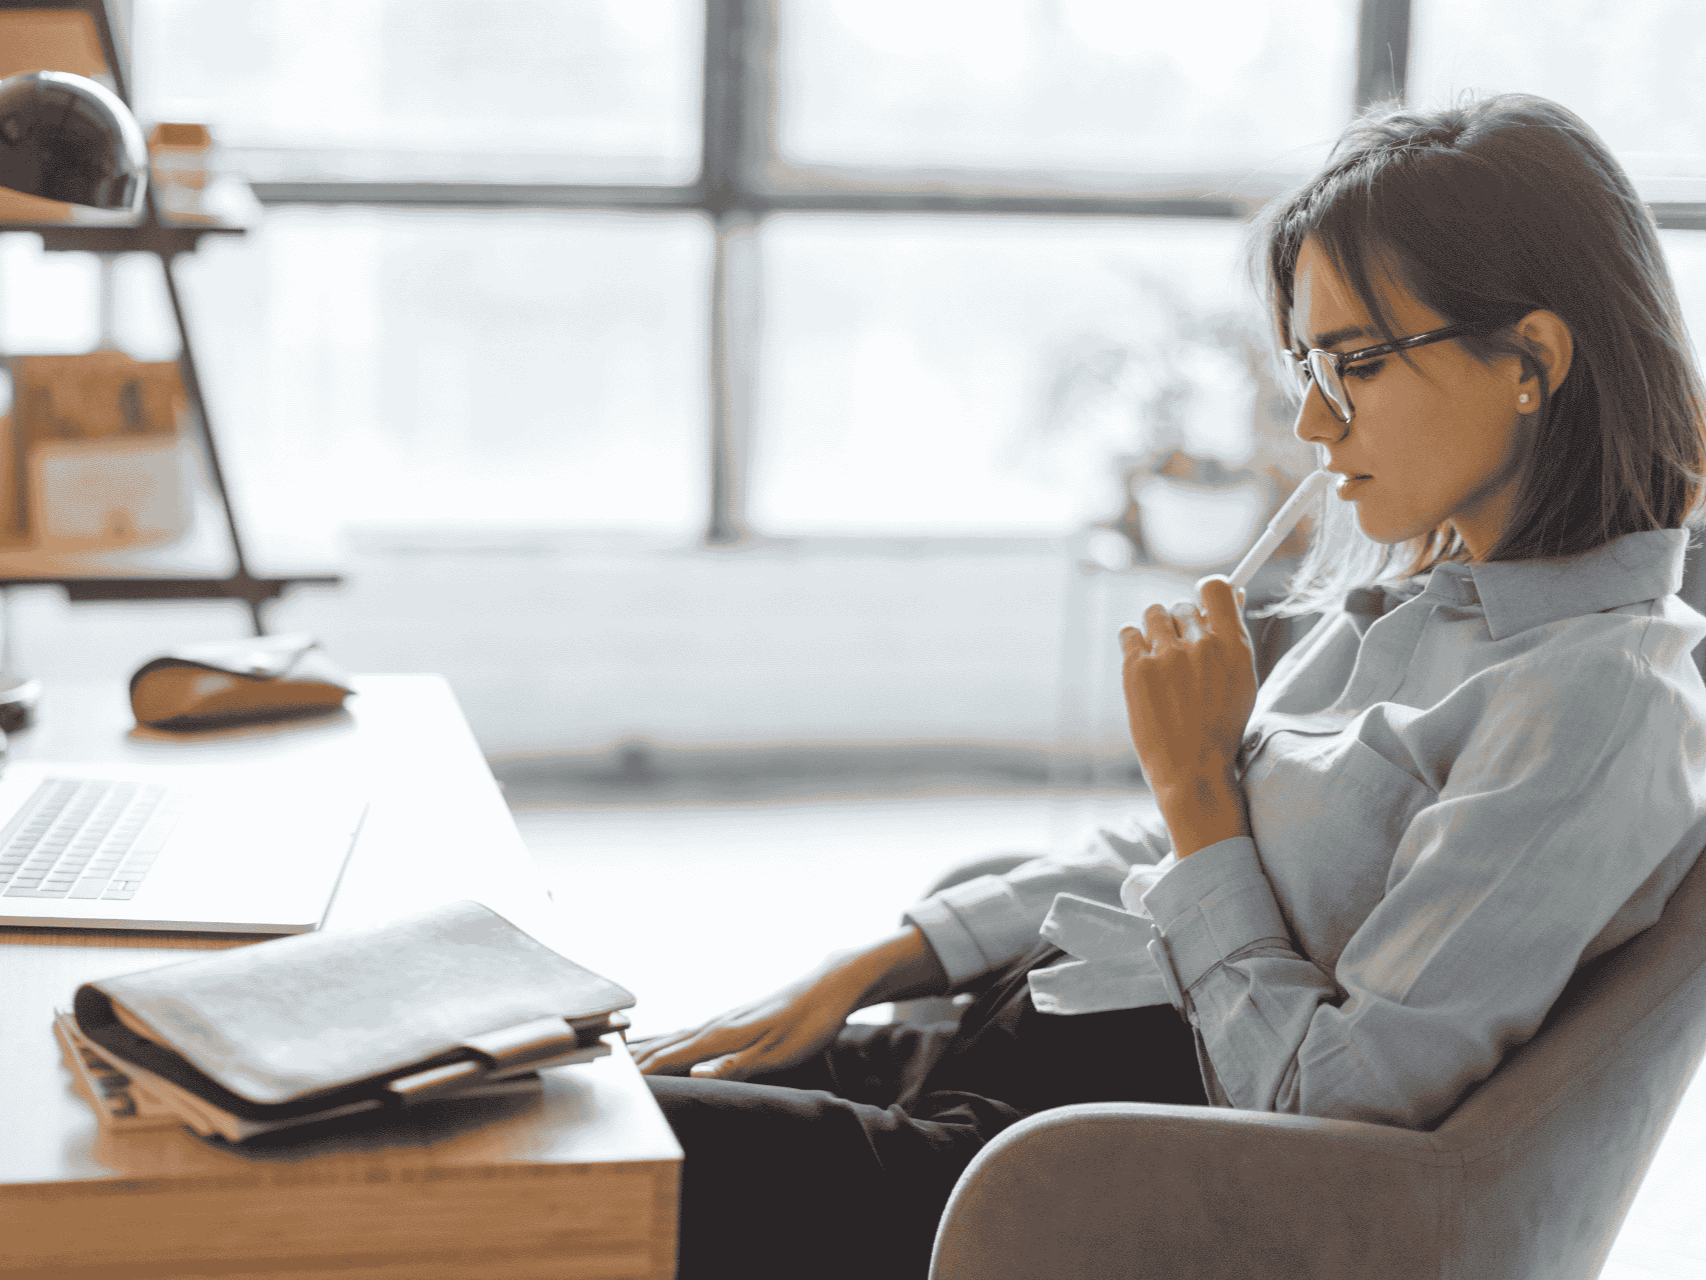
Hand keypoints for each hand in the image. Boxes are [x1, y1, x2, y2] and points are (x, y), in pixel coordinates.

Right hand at [630, 961, 869, 1081]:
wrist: (827, 987)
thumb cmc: (807, 1024)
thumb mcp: (779, 1053)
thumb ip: (736, 1064)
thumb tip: (696, 1074)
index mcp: (723, 1035)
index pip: (672, 1056)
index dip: (642, 1073)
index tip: (614, 1089)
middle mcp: (716, 1024)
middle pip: (665, 1044)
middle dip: (633, 1061)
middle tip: (599, 1076)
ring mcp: (723, 1019)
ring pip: (674, 1035)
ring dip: (646, 1047)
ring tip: (619, 1057)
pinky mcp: (733, 1019)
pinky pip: (689, 1031)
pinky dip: (667, 1038)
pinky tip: (665, 1041)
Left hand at [1120, 575, 1256, 829]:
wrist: (1192, 771)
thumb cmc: (1219, 728)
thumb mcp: (1241, 680)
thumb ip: (1233, 636)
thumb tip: (1235, 594)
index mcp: (1234, 645)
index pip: (1215, 587)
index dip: (1206, 594)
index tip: (1201, 608)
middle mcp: (1201, 644)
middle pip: (1182, 605)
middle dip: (1181, 626)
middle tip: (1182, 657)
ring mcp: (1167, 655)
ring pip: (1153, 613)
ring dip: (1157, 631)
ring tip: (1162, 663)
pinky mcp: (1136, 668)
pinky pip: (1128, 633)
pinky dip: (1134, 644)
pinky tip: (1144, 666)